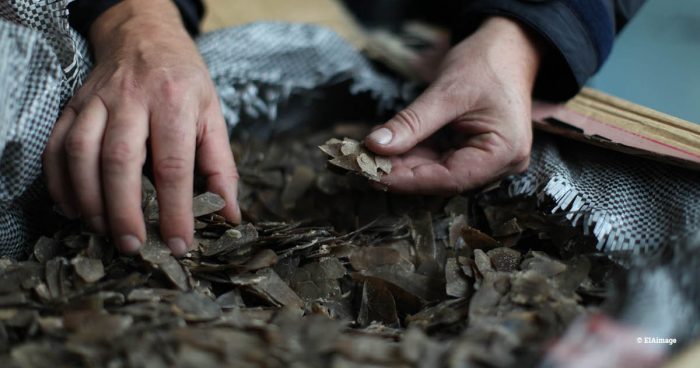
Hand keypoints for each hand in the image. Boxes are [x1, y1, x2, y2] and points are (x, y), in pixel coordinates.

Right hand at [43, 0, 240, 255]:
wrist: (144, 37)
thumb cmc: (184, 82)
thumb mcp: (213, 116)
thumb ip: (221, 167)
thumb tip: (229, 214)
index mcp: (175, 102)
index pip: (174, 164)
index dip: (175, 209)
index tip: (178, 243)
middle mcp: (133, 99)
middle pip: (120, 160)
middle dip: (124, 209)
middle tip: (132, 245)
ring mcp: (97, 100)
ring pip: (81, 152)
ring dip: (88, 198)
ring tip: (102, 229)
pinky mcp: (73, 105)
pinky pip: (56, 145)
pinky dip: (59, 181)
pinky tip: (73, 208)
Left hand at [365, 17, 543, 193]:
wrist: (506, 47)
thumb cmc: (486, 63)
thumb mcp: (446, 92)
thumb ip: (411, 122)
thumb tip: (375, 145)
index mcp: (504, 152)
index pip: (450, 179)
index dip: (408, 180)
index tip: (373, 174)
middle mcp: (500, 163)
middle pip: (442, 178)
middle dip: (402, 171)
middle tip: (363, 163)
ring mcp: (488, 160)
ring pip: (437, 170)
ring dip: (404, 163)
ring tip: (370, 154)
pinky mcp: (474, 152)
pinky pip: (440, 159)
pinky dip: (413, 153)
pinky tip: (388, 147)